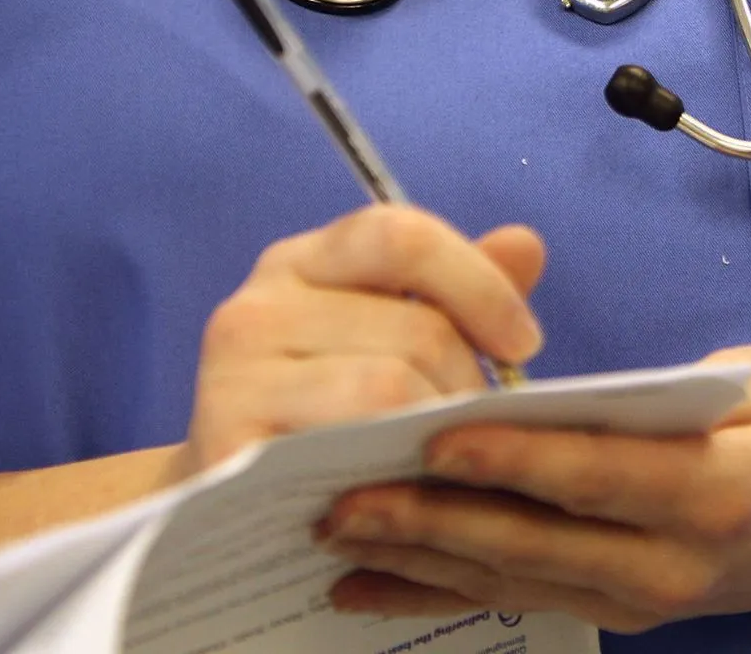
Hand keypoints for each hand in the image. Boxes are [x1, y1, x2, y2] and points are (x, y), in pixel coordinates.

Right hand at [175, 205, 544, 477]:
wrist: (226, 516)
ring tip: (445, 464)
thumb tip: (525, 244)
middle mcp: (257, 306)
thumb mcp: (388, 346)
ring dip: (441, 434)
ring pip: (389, 385)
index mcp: (301, 264)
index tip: (524, 344)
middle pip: (414, 326)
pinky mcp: (228, 442)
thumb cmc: (325, 423)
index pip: (400, 235)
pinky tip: (406, 490)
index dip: (479, 284)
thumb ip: (456, 296)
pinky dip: (397, 471)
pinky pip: (349, 444)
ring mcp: (232, 373)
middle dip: (469, 386)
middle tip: (480, 434)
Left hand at [315, 345, 750, 633]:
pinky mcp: (610, 612)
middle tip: (348, 495)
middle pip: (541, 540)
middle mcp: (677, 562)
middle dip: (437, 520)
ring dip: (417, 558)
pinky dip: (431, 595)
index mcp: (723, 489)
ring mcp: (639, 599)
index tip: (439, 438)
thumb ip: (689, 387)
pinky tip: (360, 588)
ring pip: (513, 578)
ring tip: (336, 529)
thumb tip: (588, 389)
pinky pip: (511, 600)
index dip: (520, 461)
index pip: (605, 474)